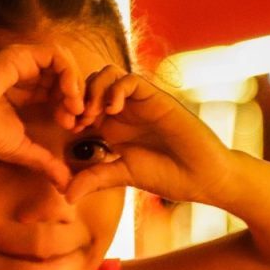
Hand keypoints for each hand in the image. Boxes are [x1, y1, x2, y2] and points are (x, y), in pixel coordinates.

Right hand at [0, 43, 84, 187]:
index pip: (61, 91)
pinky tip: (68, 94)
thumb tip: (66, 186)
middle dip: (78, 96)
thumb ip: (47, 163)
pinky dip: (69, 72)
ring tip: (74, 107)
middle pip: (66, 76)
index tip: (72, 127)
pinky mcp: (20, 56)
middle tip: (77, 117)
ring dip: (76, 84)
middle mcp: (27, 75)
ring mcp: (24, 64)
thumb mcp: (24, 150)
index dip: (72, 107)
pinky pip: (56, 54)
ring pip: (64, 63)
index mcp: (27, 92)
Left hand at [65, 67, 235, 203]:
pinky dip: (115, 88)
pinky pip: (129, 79)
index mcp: (112, 127)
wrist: (203, 177)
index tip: (67, 130)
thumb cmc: (169, 176)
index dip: (69, 112)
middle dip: (77, 98)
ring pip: (107, 75)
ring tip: (92, 114)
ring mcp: (139, 102)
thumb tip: (66, 195)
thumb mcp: (123, 176)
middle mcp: (124, 111)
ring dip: (93, 89)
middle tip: (76, 120)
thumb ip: (96, 179)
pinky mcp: (155, 98)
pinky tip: (112, 110)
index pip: (82, 105)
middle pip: (89, 84)